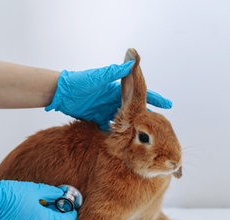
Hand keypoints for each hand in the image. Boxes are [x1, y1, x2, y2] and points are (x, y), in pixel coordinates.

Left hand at [45, 61, 171, 129]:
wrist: (61, 93)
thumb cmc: (79, 82)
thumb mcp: (97, 78)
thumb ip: (113, 72)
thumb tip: (130, 64)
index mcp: (118, 90)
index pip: (141, 94)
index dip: (155, 99)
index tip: (168, 105)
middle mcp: (116, 101)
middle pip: (137, 111)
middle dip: (150, 120)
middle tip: (163, 129)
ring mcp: (109, 112)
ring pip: (127, 123)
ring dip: (137, 131)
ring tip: (150, 141)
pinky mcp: (100, 121)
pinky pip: (113, 131)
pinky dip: (121, 138)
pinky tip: (129, 146)